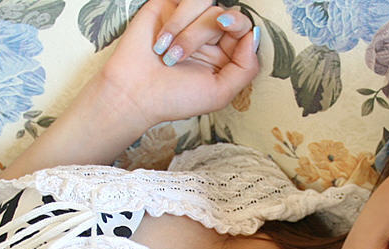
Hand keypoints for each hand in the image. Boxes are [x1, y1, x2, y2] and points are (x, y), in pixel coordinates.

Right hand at [100, 0, 259, 126]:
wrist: (135, 95)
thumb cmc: (174, 98)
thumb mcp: (220, 93)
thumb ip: (246, 68)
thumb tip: (253, 35)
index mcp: (224, 52)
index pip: (243, 27)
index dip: (239, 23)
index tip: (227, 28)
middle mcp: (208, 33)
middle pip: (224, 15)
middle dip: (202, 35)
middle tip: (179, 57)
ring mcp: (188, 19)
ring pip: (205, 4)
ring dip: (186, 32)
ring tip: (169, 54)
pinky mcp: (168, 6)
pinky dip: (175, 20)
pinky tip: (161, 41)